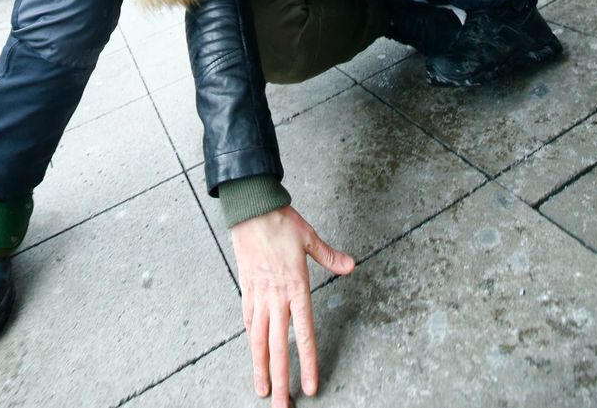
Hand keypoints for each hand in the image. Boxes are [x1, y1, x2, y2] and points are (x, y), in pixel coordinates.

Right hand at [232, 206, 354, 405]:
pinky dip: (250, 340)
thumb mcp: (310, 238)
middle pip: (277, 347)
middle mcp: (276, 296)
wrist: (252, 208)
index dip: (306, 362)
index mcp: (296, 286)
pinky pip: (247, 320)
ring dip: (260, 368)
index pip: (303, 334)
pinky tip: (252, 353)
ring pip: (257, 339)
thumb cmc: (281, 222)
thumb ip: (330, 257)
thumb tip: (351, 266)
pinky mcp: (246, 287)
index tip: (309, 387)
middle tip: (281, 407)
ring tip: (262, 391)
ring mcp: (258, 294)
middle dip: (281, 380)